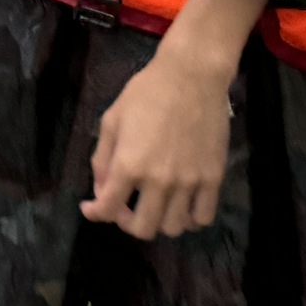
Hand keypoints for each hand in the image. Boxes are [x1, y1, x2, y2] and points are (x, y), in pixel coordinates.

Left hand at [81, 42, 235, 237]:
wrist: (191, 77)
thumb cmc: (146, 93)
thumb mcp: (112, 120)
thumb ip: (103, 158)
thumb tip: (101, 189)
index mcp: (129, 165)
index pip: (108, 208)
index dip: (96, 214)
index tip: (92, 209)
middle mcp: (159, 181)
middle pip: (143, 228)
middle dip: (126, 222)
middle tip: (124, 207)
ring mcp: (189, 183)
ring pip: (173, 228)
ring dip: (158, 223)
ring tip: (153, 206)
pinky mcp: (213, 178)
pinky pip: (203, 217)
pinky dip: (189, 219)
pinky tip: (181, 206)